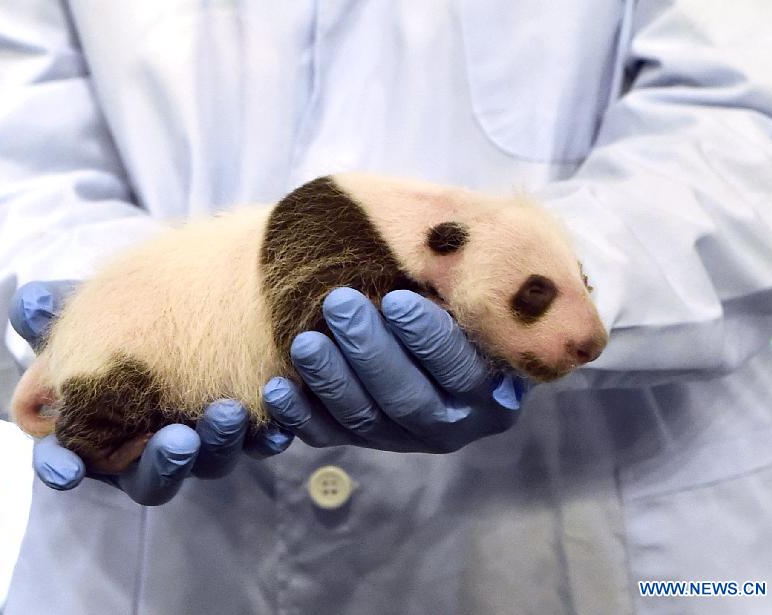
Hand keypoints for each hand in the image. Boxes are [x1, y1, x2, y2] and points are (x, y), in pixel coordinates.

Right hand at [10, 280, 292, 505]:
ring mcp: (200, 444)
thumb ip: (51, 307)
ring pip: (210, 461)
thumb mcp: (83, 305)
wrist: (189, 298)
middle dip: (164, 461)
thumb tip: (29, 304)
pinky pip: (260, 443)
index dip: (62, 466)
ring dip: (219, 443)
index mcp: (95, 430)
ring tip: (231, 413)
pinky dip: (270, 434)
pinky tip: (279, 425)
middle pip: (151, 476)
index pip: (70, 461)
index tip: (64, 469)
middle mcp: (147, 449)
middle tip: (178, 440)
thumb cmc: (121, 310)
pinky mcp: (247, 431)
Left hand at [263, 287, 525, 452]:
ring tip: (305, 341)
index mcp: (493, 390)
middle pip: (408, 400)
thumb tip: (438, 252)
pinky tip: (278, 388)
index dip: (428, 338)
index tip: (396, 300)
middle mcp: (453, 424)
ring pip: (365, 420)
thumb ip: (460, 282)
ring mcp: (404, 439)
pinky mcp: (362, 440)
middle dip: (370, 352)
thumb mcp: (470, 289)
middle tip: (339, 304)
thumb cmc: (455, 297)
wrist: (432, 328)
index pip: (460, 370)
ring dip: (332, 380)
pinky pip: (328, 435)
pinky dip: (299, 415)